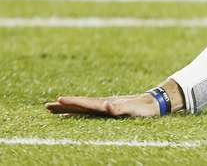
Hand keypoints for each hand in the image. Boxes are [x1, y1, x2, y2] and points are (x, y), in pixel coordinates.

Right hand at [45, 93, 162, 117]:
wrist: (154, 103)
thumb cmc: (144, 108)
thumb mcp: (132, 108)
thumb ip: (120, 108)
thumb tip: (107, 106)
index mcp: (106, 104)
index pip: (86, 104)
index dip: (72, 103)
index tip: (58, 100)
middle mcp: (103, 104)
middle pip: (80, 105)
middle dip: (64, 106)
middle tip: (45, 106)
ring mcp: (104, 106)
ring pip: (83, 107)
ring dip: (68, 108)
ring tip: (52, 109)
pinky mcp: (108, 109)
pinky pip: (89, 111)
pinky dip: (78, 110)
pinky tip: (69, 113)